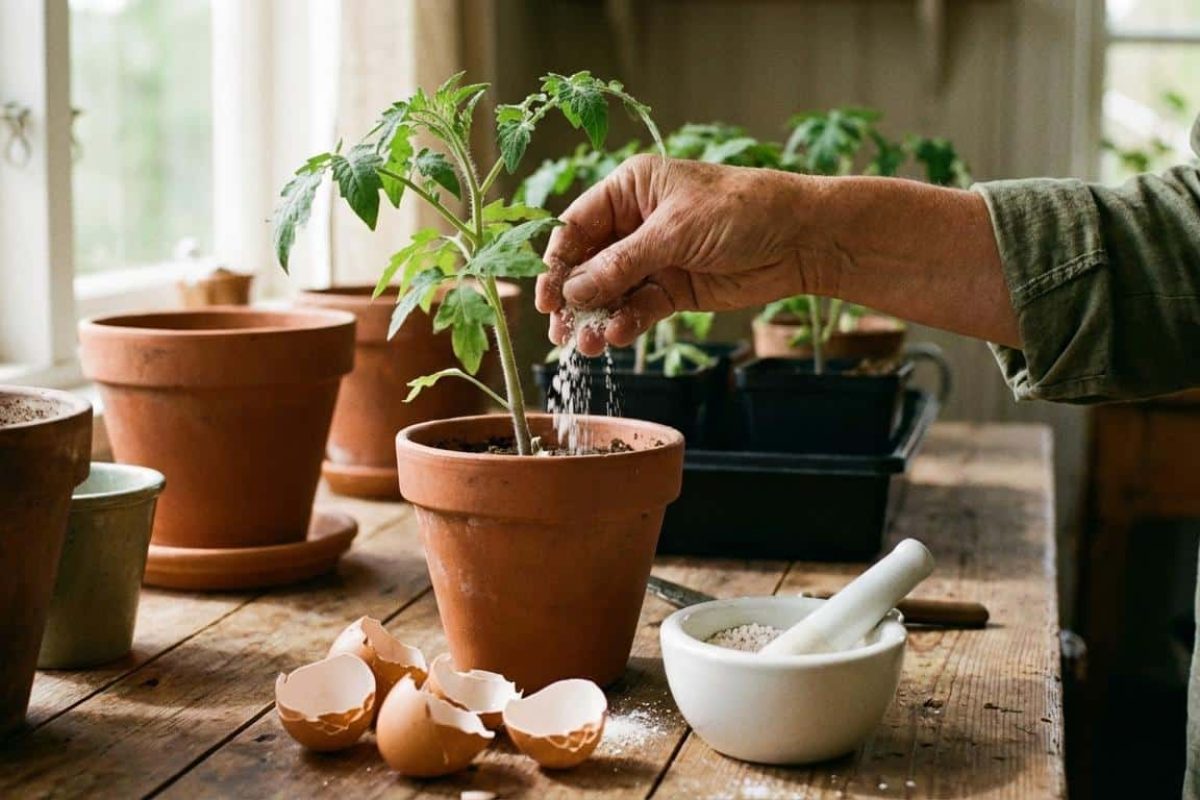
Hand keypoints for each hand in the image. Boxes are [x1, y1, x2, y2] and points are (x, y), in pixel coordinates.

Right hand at [536, 155, 820, 354]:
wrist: (801, 238)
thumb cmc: (742, 211)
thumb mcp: (675, 231)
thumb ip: (622, 263)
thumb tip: (574, 292)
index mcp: (630, 188)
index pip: (576, 226)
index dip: (557, 262)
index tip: (545, 298)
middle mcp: (635, 222)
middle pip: (587, 264)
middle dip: (573, 300)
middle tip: (560, 333)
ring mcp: (654, 257)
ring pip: (610, 293)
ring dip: (597, 319)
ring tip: (589, 345)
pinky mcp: (673, 288)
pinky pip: (638, 309)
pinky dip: (626, 324)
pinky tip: (619, 338)